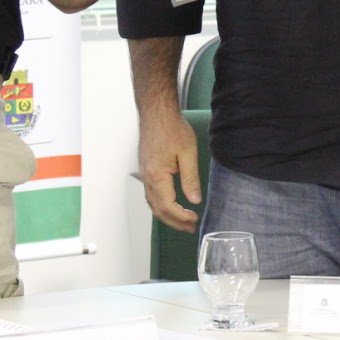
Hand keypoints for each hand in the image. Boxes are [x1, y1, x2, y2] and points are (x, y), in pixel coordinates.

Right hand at [138, 107, 202, 232]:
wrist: (156, 112)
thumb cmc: (171, 128)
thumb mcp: (188, 152)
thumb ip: (191, 178)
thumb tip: (194, 200)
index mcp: (157, 176)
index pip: (168, 207)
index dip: (181, 217)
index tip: (194, 219)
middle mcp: (147, 178)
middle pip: (158, 210)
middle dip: (174, 222)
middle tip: (190, 227)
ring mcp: (144, 174)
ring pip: (152, 204)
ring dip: (167, 215)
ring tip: (182, 220)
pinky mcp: (146, 169)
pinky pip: (150, 194)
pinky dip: (160, 205)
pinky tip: (170, 205)